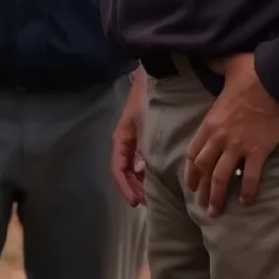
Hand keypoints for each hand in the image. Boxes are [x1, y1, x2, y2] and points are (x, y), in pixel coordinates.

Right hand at [111, 68, 147, 206]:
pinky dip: (148, 169)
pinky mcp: (146, 133)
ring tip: (154, 193)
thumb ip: (143, 147)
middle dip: (134, 187)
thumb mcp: (144, 123)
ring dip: (141, 180)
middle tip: (147, 202)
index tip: (136, 202)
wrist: (156, 75)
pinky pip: (143, 156)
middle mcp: (127, 139)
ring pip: (134, 164)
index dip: (126, 187)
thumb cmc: (149, 99)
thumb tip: (141, 170)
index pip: (118, 168)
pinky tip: (159, 176)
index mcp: (122, 137)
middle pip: (126, 169)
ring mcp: (136, 136)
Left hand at [185, 52, 278, 216]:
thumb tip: (204, 55)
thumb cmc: (251, 72)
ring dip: (218, 196)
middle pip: (204, 168)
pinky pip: (252, 178)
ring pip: (223, 177)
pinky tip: (248, 203)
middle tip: (200, 202)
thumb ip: (213, 65)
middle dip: (200, 187)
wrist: (275, 79)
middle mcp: (220, 137)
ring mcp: (238, 145)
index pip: (194, 150)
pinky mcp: (258, 151)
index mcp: (210, 121)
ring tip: (215, 212)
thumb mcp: (226, 66)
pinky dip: (249, 192)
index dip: (190, 169)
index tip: (189, 182)